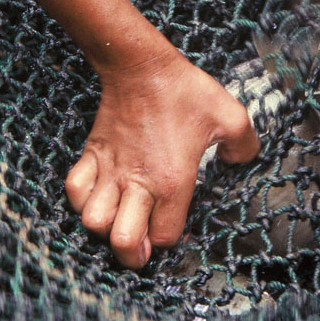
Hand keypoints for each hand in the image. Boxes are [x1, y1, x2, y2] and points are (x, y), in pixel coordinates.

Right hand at [65, 50, 259, 268]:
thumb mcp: (230, 116)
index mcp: (172, 180)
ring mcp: (111, 170)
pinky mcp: (93, 154)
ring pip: (93, 222)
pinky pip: (74, 191)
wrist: (142, 66)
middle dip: (133, 254)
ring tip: (121, 220)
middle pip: (123, 242)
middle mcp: (137, 182)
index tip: (176, 230)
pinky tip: (100, 196)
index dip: (172, 241)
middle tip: (143, 247)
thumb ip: (245, 146)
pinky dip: (82, 202)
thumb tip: (242, 162)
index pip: (166, 235)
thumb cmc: (184, 91)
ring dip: (106, 228)